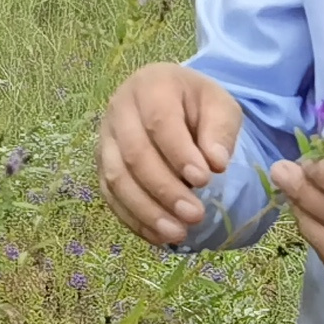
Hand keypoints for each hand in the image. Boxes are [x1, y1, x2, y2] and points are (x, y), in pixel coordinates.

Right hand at [98, 64, 243, 247]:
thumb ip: (220, 130)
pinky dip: (133, 219)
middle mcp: (120, 110)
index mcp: (150, 86)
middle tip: (195, 215)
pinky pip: (110, 196)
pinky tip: (159, 236)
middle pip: (134, 154)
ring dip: (146, 211)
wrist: (171, 100)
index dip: (179, 154)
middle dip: (165, 189)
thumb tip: (217, 162)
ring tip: (177, 234)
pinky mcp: (102, 165)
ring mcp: (105, 139)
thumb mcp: (220, 106)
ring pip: (117, 179)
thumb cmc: (197, 104)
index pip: (160, 121)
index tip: (204, 180)